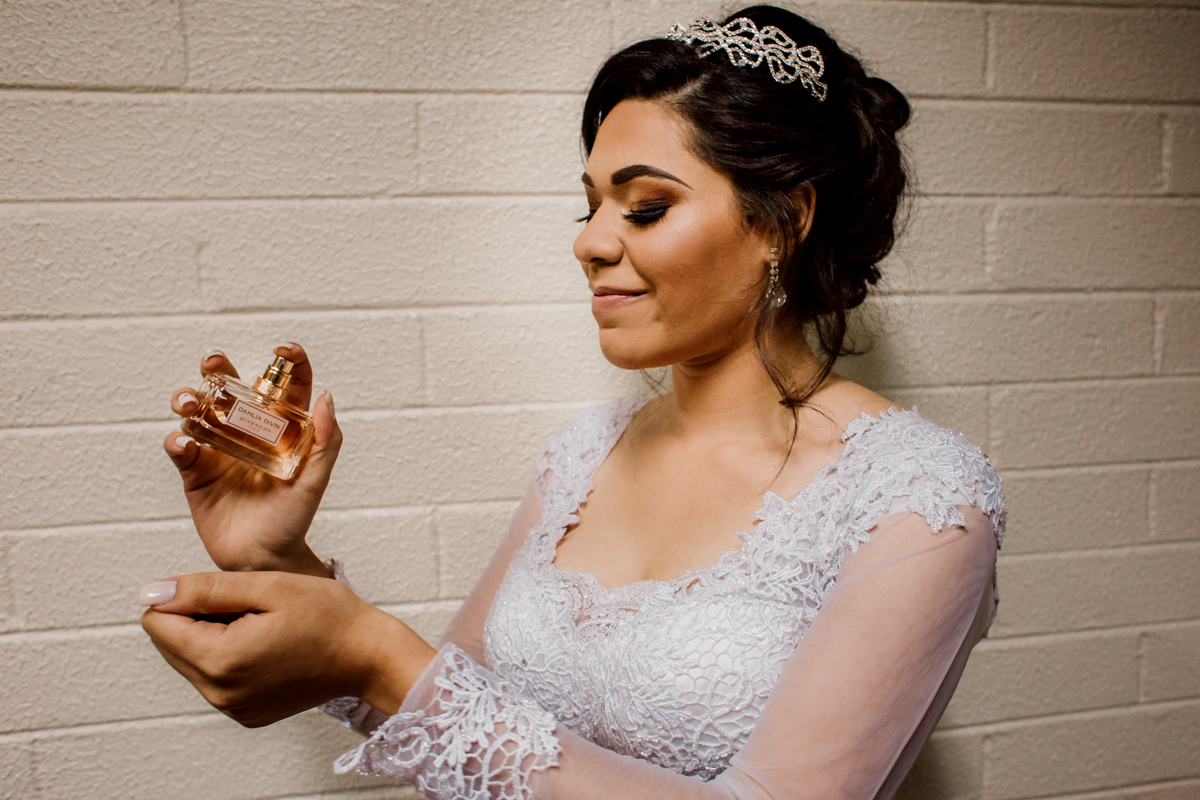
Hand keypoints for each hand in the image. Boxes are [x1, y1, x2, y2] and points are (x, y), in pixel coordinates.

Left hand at [140, 572, 435, 726]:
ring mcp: (231, 707)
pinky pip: (215, 677)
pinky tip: (269, 646)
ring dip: (215, 636)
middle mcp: (217, 693)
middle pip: (169, 643)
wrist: (368, 655)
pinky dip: (232, 656)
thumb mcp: (267, 587)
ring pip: (191, 659)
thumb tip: (150, 594)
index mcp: (219, 660)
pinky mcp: (245, 713)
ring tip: (263, 626)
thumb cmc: (327, 615)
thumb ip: (203, 589)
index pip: (157, 621)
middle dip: (200, 618)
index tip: (235, 595)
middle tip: (253, 609)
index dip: (189, 596)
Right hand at [167, 343, 340, 575]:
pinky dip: (178, 439)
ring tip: (188, 402)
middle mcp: (249, 430)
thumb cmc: (293, 518)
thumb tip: (327, 397)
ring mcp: (219, 447)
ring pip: (198, 409)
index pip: (287, 384)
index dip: (288, 360)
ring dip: (188, 397)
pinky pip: (180, 446)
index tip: (282, 349)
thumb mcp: (315, 482)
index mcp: (284, 427)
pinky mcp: (195, 469)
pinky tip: (185, 443)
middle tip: (213, 362)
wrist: (263, 558)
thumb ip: (326, 442)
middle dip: (219, 368)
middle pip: (231, 387)